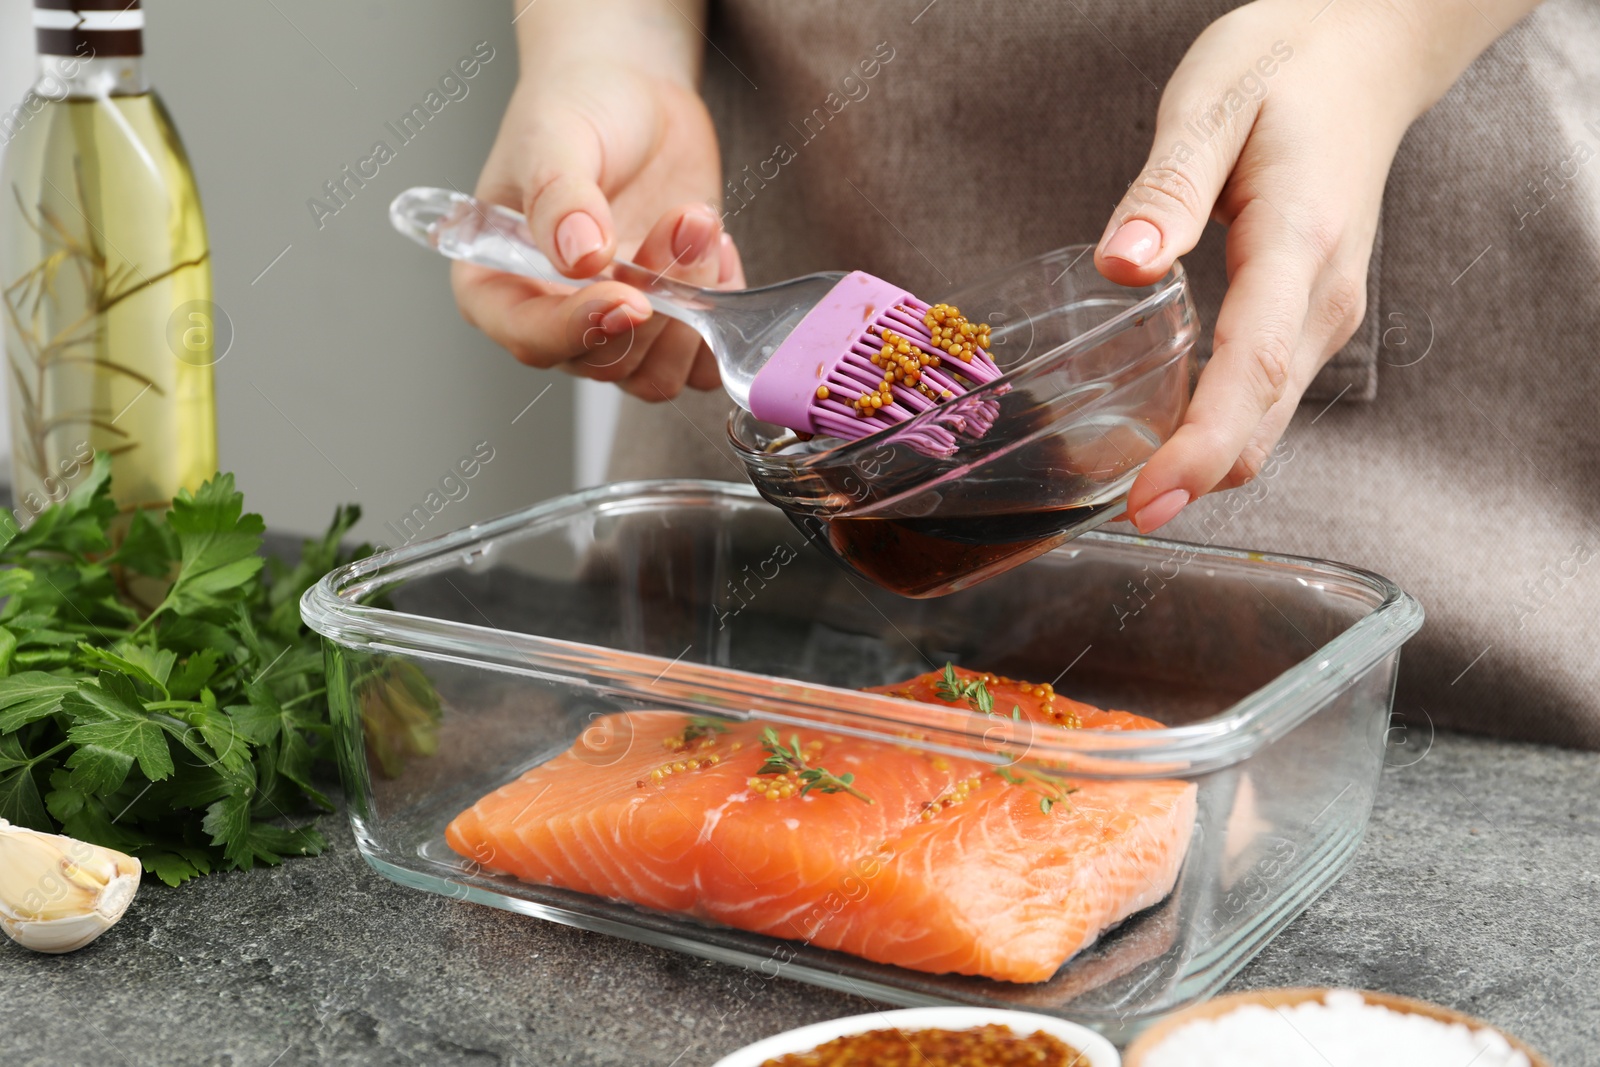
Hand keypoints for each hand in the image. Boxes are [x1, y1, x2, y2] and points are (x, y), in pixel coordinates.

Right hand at [453, 62, 741, 399]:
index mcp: (498, 285)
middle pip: (606, 363)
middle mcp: (555, 318)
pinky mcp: (671, 324)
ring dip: (693, 304)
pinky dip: (721, 316)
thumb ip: (559, 197)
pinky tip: (714, 249)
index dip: (580, 331)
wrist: (635, 98)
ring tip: (698, 223)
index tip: (628, 298)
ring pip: (658, 372)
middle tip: (682, 221)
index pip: (531, 339)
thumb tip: (579, 257)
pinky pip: (703, 364)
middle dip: (655, 298)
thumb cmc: (576, 110)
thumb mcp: (554, 137)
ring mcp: (616, 325)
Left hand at [1097, 0, 1537, 531]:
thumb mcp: (1213, 103)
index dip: (1201, 446)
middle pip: (1263, 418)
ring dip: (1207, 460)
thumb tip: (1121, 268)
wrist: (1367, 56)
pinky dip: (1219, 428)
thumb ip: (1166, 189)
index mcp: (1300, 243)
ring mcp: (1325, 314)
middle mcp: (1325, 298)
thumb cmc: (1287, 71)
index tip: (1150, 499)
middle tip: (1120, 513)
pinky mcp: (1311, 319)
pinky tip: (1163, 432)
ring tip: (1125, 480)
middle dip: (1197, 478)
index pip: (1252, 367)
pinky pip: (1265, 395)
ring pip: (1267, 418)